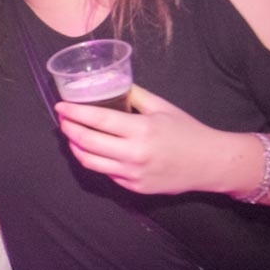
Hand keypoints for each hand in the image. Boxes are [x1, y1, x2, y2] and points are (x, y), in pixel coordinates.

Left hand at [53, 84, 231, 194]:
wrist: (209, 163)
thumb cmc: (186, 131)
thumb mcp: (162, 107)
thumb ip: (135, 95)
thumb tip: (111, 82)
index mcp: (142, 129)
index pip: (98, 119)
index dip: (74, 112)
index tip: (60, 106)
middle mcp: (134, 154)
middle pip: (87, 142)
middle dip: (68, 129)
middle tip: (62, 119)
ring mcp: (133, 173)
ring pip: (90, 162)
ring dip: (75, 147)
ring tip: (71, 135)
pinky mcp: (134, 187)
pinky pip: (106, 173)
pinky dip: (94, 160)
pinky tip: (91, 150)